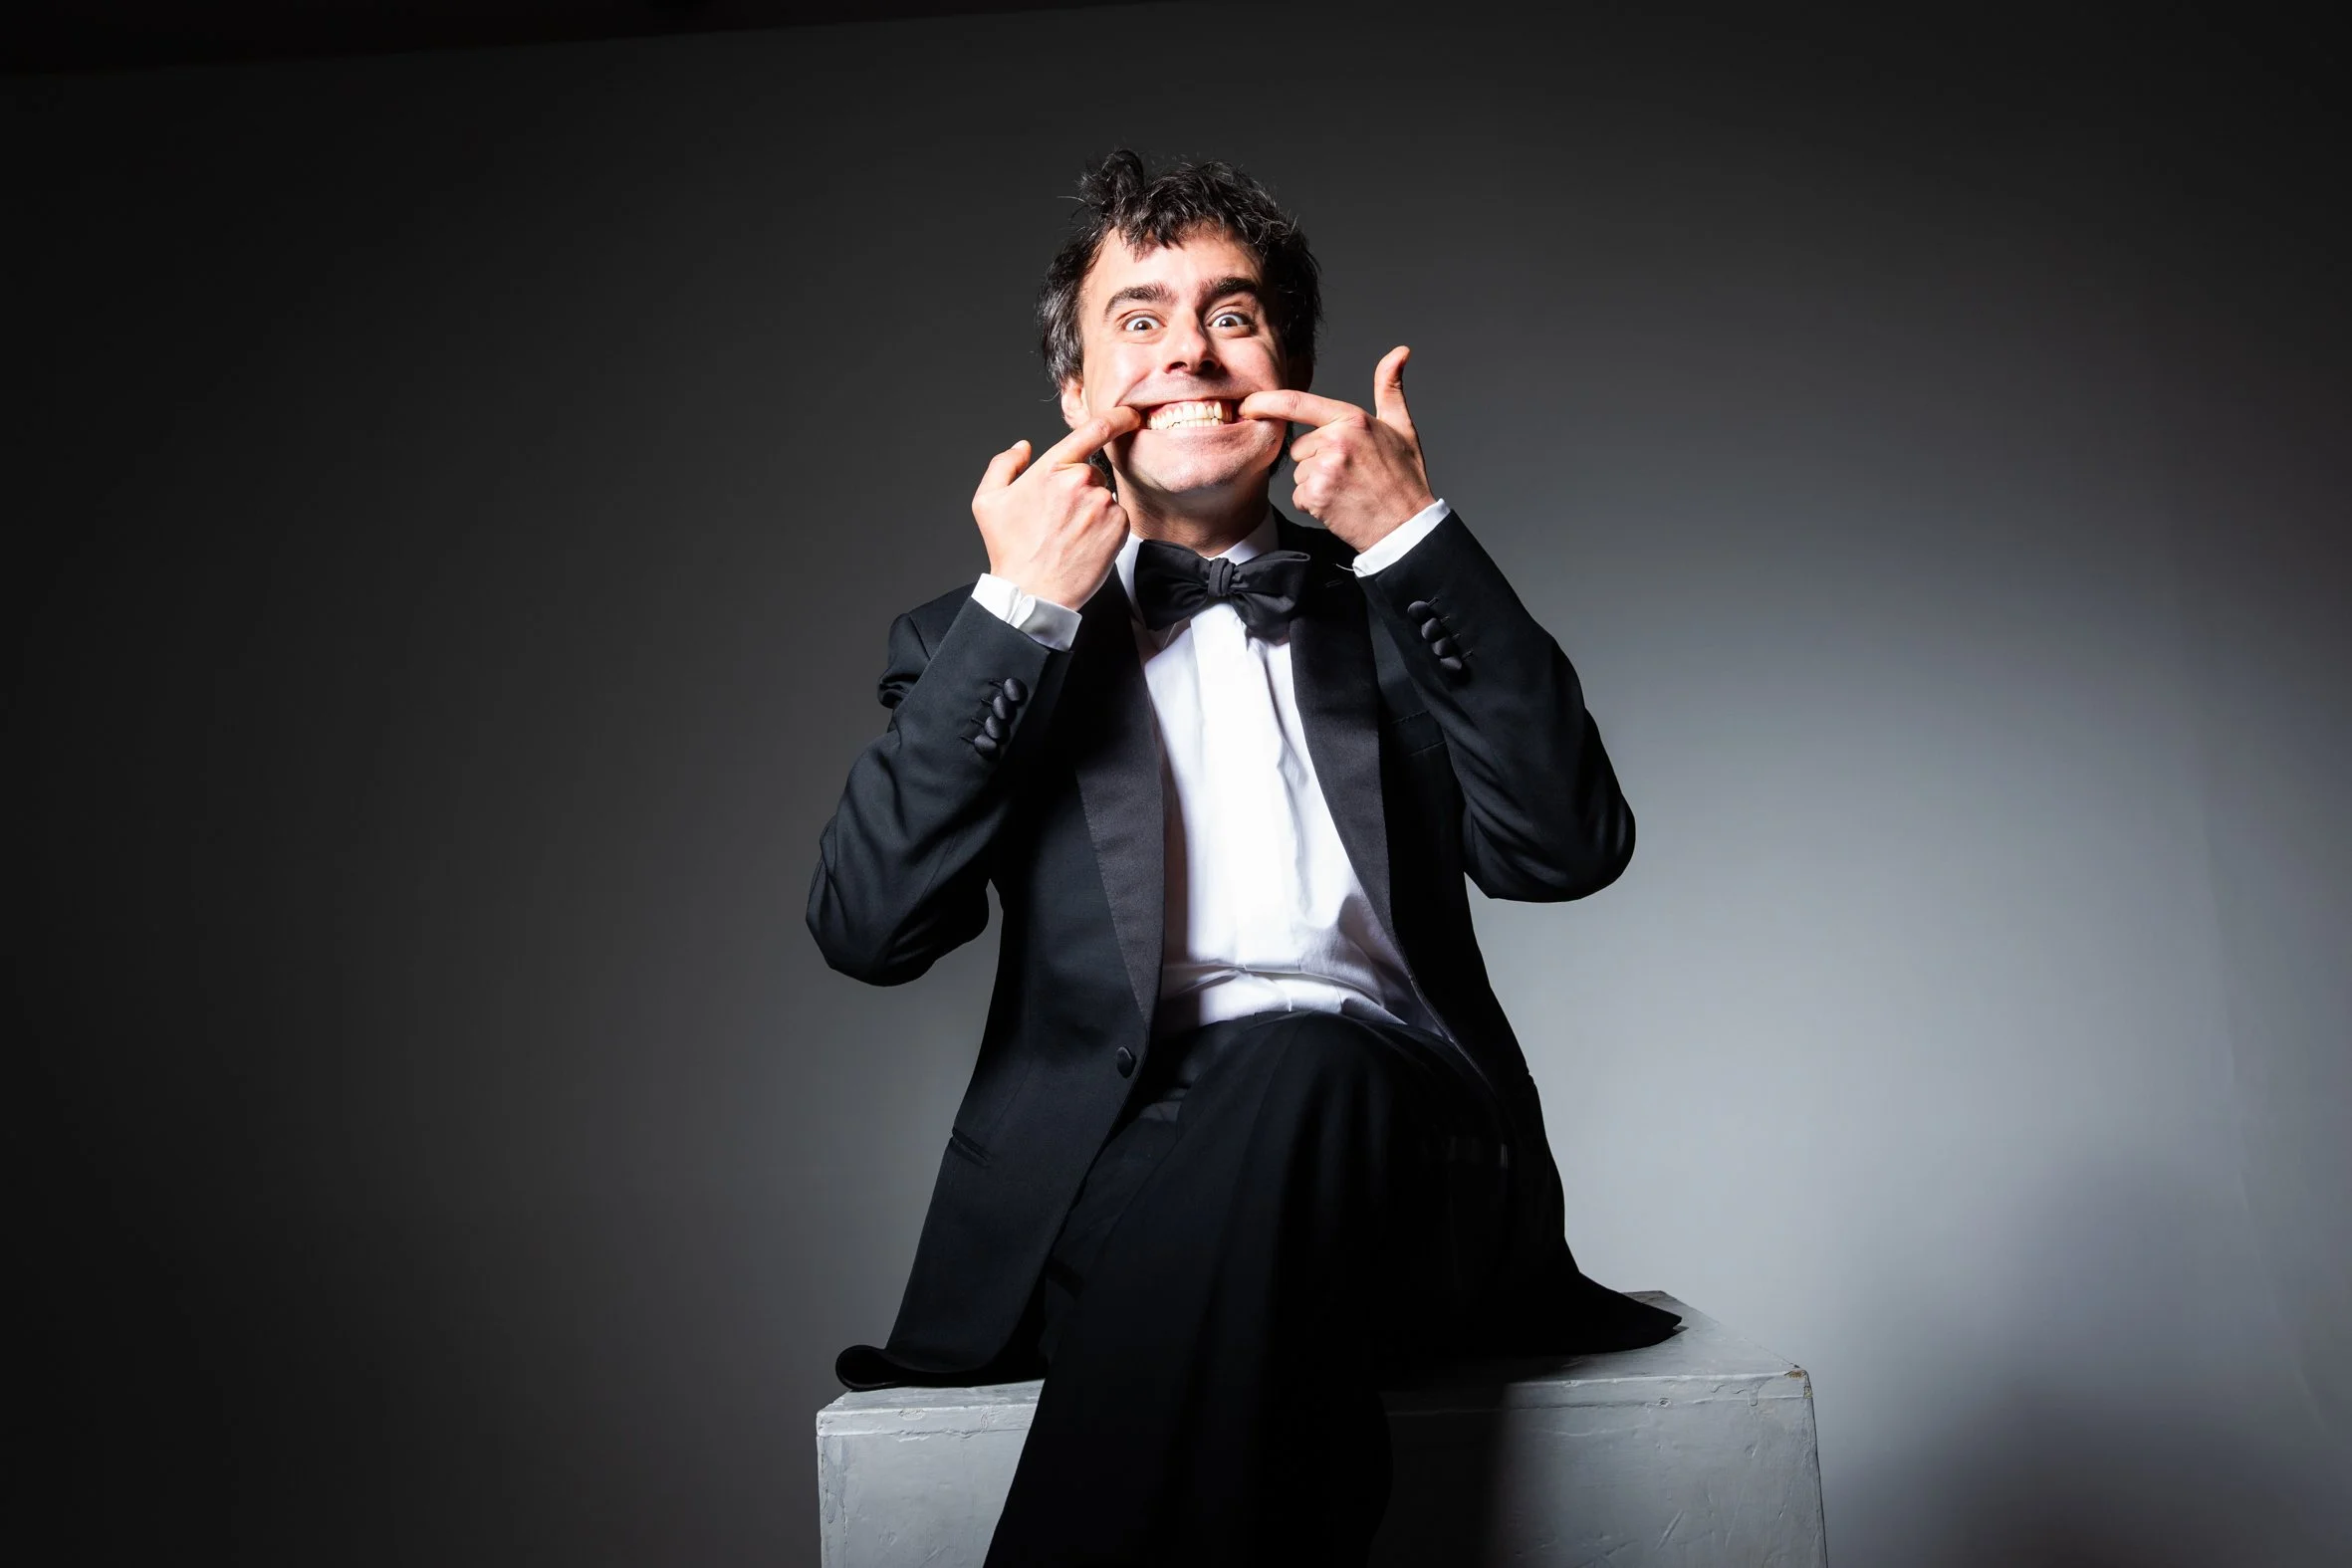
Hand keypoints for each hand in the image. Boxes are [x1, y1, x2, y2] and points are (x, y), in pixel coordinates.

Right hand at [970, 405, 1143, 609]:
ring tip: (1068, 535)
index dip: (1118, 417)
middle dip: (1078, 489)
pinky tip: (1083, 544)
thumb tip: (1023, 447)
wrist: (1032, 592)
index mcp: (1052, 468)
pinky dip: (1103, 527)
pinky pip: (1116, 517)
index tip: (1131, 414)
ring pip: (1103, 496)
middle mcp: (1081, 481)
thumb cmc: (1010, 550)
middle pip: (1091, 473)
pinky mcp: (1118, 527)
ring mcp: (1103, 504)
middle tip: (1058, 519)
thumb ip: (1004, 464)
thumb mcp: (987, 501)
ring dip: (1090, 510)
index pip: (1094, 429)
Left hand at [1239, 346, 1436, 550]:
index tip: (1247, 405)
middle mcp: (1336, 440)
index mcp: (1352, 419)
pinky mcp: (1317, 495)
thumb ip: (1390, 388)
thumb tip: (1400, 352)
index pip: (1298, 403)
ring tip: (1346, 490)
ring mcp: (1325, 468)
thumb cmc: (1404, 478)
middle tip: (1348, 474)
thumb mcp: (1401, 427)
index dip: (1266, 402)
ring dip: (1315, 484)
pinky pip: (1299, 497)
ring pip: (1299, 473)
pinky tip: (1339, 505)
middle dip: (1315, 461)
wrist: (1407, 525)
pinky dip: (1314, 504)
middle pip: (1299, 448)